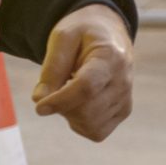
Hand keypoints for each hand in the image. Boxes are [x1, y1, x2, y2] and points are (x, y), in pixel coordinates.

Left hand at [33, 3, 133, 140]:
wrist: (108, 33)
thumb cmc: (83, 34)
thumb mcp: (62, 38)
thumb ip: (51, 68)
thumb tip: (40, 99)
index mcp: (110, 56)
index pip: (86, 87)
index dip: (61, 100)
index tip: (39, 107)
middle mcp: (124, 80)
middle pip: (86, 110)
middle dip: (61, 106)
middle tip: (55, 86)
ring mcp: (126, 98)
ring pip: (90, 124)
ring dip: (70, 114)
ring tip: (69, 91)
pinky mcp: (124, 111)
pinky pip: (96, 132)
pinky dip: (80, 123)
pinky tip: (78, 103)